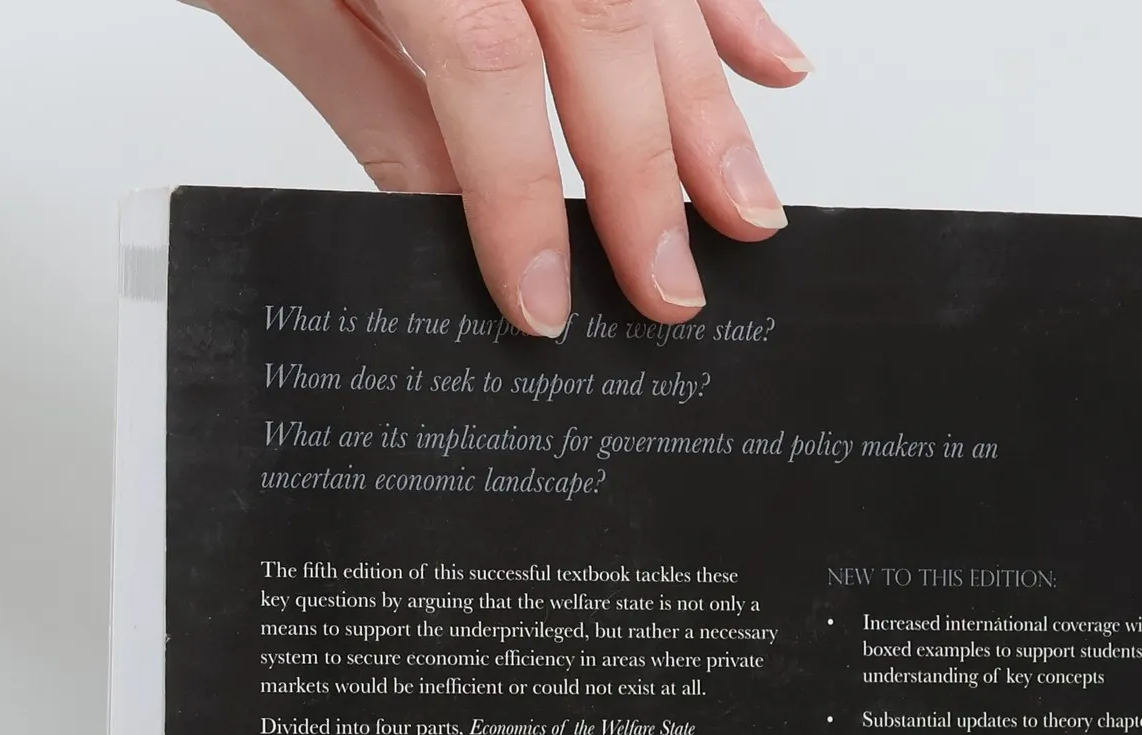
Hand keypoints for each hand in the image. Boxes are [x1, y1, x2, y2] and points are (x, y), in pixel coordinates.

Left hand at [187, 0, 808, 334]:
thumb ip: (373, 99)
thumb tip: (450, 218)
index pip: (489, 62)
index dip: (523, 194)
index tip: (541, 299)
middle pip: (604, 25)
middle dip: (650, 174)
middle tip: (668, 289)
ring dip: (709, 106)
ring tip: (741, 210)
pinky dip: (726, 7)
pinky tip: (768, 68)